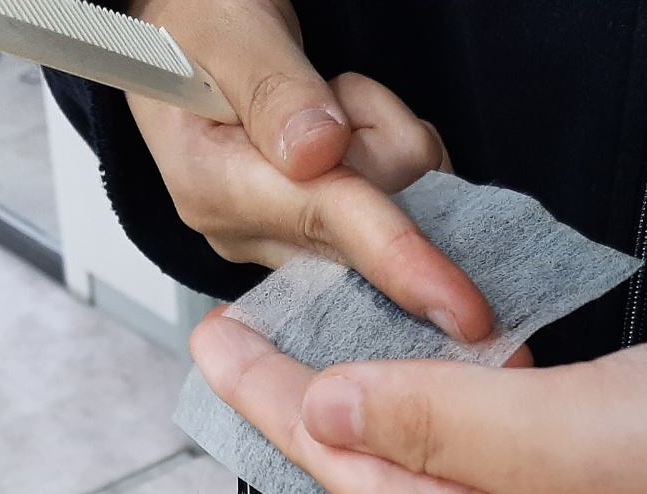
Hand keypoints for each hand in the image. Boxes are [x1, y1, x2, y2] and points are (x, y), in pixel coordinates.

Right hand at [122, 0, 491, 340]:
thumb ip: (272, 87)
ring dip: (380, 128)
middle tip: (331, 86)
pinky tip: (341, 122)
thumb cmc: (196, 24)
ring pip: (402, 196)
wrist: (184, 33)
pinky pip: (404, 192)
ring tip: (322, 93)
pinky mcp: (322, 231)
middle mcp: (251, 229)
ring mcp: (288, 235)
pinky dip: (388, 143)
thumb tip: (317, 153)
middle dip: (379, 138)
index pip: (325, 221)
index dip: (399, 258)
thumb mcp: (225, 28)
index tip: (461, 311)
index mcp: (214, 187)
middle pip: (378, 214)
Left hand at [189, 313, 646, 493]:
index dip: (267, 397)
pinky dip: (479, 347)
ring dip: (392, 360)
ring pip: (454, 411)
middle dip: (313, 383)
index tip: (212, 333)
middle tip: (254, 312)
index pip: (341, 464)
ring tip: (333, 302)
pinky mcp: (645, 419)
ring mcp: (588, 471)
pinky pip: (523, 384)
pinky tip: (462, 316)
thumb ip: (440, 423)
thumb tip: (323, 406)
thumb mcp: (580, 439)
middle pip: (385, 443)